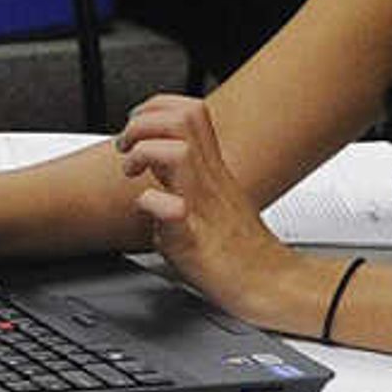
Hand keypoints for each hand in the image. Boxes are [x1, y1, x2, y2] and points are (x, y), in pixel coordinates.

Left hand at [116, 92, 303, 327]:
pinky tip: (147, 209)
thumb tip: (153, 191)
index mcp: (212, 170)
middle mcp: (208, 180)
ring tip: (132, 169)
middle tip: (128, 145)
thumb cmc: (237, 251)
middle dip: (144, 121)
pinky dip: (150, 204)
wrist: (263, 283)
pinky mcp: (193, 237)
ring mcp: (202, 205)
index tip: (137, 125)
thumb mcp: (210, 203)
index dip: (155, 108)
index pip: (189, 112)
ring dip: (143, 152)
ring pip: (177, 152)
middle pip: (183, 118)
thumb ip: (183, 188)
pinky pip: (171, 210)